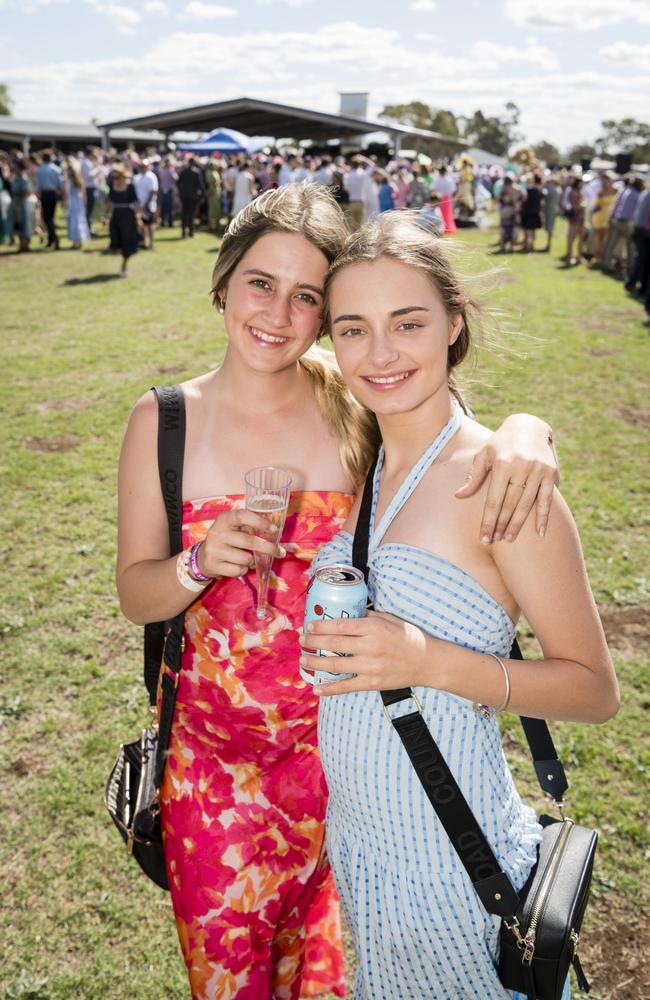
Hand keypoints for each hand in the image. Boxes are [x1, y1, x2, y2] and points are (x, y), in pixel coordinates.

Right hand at [200, 508, 285, 578]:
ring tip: (249, 558)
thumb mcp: (234, 528)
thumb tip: (274, 531)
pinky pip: (238, 570)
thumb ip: (250, 526)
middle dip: (268, 548)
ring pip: (245, 559)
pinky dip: (243, 570)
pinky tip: (237, 565)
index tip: (274, 529)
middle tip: (280, 552)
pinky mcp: (213, 565)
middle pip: (249, 541)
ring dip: (253, 561)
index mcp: (224, 519)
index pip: (242, 516)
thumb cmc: (226, 539)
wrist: (203, 557)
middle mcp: (217, 533)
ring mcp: (214, 550)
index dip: (260, 522)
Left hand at [299, 611, 428, 696]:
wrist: (427, 662)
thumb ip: (368, 616)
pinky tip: (316, 689)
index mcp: (374, 628)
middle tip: (301, 641)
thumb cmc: (408, 637)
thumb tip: (346, 613)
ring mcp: (370, 667)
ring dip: (316, 663)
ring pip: (336, 666)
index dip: (321, 626)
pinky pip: (346, 687)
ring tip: (303, 660)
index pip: (341, 626)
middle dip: (313, 643)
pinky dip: (330, 689)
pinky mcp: (372, 683)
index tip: (309, 626)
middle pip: (334, 645)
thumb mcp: (390, 619)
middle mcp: (370, 647)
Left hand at [455, 414, 557, 542]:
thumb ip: (474, 476)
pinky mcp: (551, 473)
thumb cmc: (500, 444)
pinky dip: (544, 517)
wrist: (530, 426)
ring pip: (527, 504)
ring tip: (508, 539)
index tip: (484, 538)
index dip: (488, 521)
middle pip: (510, 504)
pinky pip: (546, 499)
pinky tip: (540, 533)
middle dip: (501, 525)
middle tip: (495, 541)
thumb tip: (458, 496)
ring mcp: (538, 470)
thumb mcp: (484, 455)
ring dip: (518, 524)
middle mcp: (521, 466)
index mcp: (502, 463)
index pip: (494, 500)